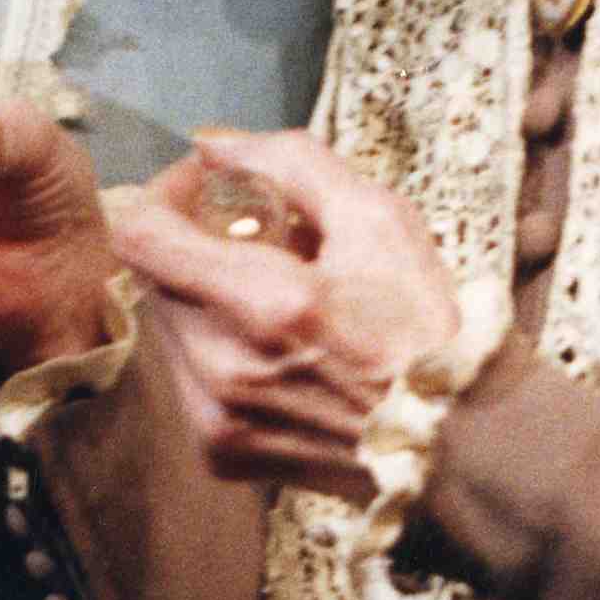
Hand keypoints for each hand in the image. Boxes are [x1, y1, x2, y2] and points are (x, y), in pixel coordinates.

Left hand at [110, 130, 462, 504]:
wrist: (457, 445)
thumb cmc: (423, 325)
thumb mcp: (377, 218)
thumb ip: (290, 163)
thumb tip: (211, 146)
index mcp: (263, 302)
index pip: (141, 235)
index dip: (164, 195)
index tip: (209, 190)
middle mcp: (222, 365)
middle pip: (150, 276)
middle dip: (191, 241)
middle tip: (255, 236)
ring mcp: (214, 418)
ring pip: (166, 324)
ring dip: (202, 295)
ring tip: (271, 295)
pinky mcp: (219, 453)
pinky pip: (185, 375)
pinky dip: (215, 347)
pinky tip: (273, 347)